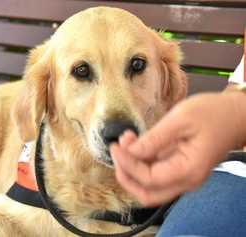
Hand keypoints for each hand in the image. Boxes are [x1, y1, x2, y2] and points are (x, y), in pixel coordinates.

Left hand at [110, 92, 245, 206]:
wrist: (235, 115)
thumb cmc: (212, 113)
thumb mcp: (181, 119)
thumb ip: (154, 139)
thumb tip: (130, 151)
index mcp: (188, 170)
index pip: (149, 179)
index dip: (127, 165)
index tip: (114, 146)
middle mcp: (185, 181)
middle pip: (147, 194)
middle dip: (126, 175)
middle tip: (117, 150)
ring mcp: (182, 176)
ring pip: (148, 185)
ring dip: (131, 167)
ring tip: (126, 140)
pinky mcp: (178, 169)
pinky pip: (154, 173)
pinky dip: (140, 162)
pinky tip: (135, 142)